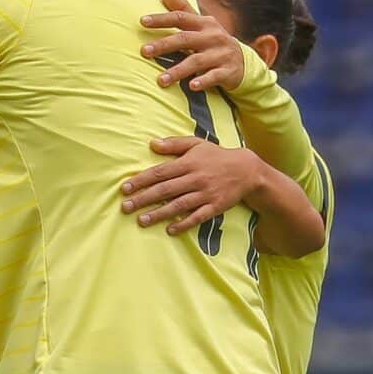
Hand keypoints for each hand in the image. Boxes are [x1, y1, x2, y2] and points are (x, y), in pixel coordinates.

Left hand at [120, 137, 263, 234]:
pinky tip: (170, 230)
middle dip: (144, 199)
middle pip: (165, 190)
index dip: (141, 180)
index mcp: (188, 163)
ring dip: (159, 213)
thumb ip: (174, 144)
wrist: (246, 170)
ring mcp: (205, 194)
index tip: (125, 188)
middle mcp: (195, 179)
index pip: (159, 172)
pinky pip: (197, 217)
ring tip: (141, 220)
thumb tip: (152, 143)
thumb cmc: (216, 156)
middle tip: (125, 207)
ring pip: (178, 205)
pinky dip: (184, 224)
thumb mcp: (196, 144)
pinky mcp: (215, 206)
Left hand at [139, 0, 244, 90]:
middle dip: (163, 45)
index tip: (142, 21)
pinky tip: (191, 86)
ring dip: (177, 71)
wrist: (242, 62)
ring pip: (196, 61)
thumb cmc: (213, 40)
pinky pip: (214, 76)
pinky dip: (203, 81)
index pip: (180, 17)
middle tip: (144, 51)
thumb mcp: (201, 23)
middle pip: (184, 39)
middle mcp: (212, 37)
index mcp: (204, 23)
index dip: (161, 19)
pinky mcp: (228, 71)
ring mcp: (221, 54)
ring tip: (160, 80)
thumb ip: (182, 8)